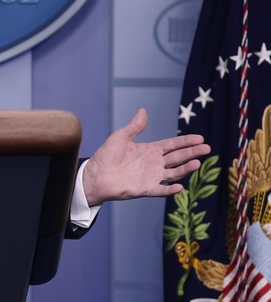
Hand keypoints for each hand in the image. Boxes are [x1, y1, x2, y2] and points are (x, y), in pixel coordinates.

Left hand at [82, 108, 209, 206]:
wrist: (95, 175)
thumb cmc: (105, 156)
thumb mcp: (120, 137)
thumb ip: (134, 127)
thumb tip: (143, 110)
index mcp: (149, 150)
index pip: (172, 145)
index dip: (186, 142)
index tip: (200, 138)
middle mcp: (154, 163)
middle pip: (177, 157)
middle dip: (192, 153)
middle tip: (207, 148)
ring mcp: (151, 177)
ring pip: (174, 173)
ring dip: (185, 169)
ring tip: (197, 162)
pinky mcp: (145, 189)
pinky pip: (160, 190)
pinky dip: (170, 190)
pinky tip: (179, 186)